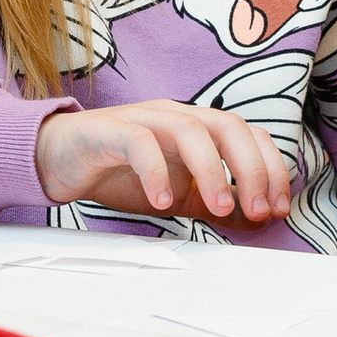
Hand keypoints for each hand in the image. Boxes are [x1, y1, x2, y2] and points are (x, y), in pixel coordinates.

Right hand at [34, 100, 291, 223]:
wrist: (58, 160)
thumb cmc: (121, 172)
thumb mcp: (179, 193)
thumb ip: (215, 202)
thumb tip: (257, 220)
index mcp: (198, 126)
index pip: (248, 134)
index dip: (271, 167)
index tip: (279, 207)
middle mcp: (175, 115)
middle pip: (228, 126)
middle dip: (251, 168)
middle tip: (258, 209)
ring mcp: (143, 119)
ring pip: (189, 129)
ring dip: (212, 170)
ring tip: (218, 209)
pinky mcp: (109, 131)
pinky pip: (139, 142)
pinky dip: (156, 171)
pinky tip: (162, 201)